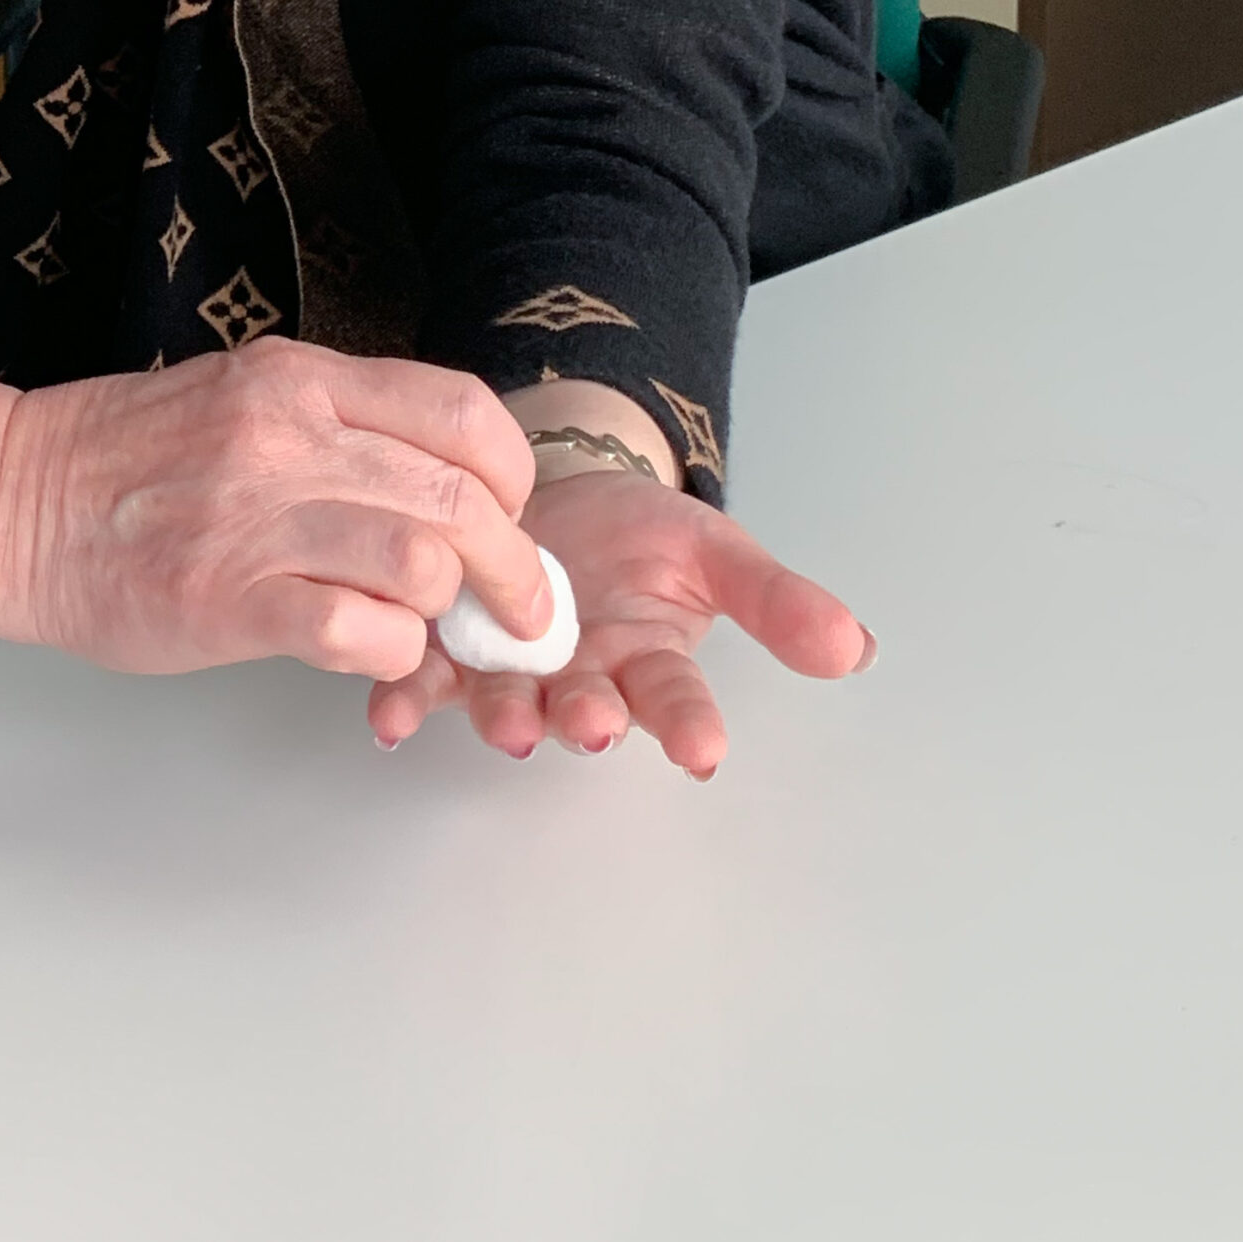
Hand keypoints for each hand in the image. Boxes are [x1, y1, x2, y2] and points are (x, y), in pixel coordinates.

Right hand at [0, 338, 549, 683]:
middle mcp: (288, 437)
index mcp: (299, 380)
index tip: (508, 516)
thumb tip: (441, 485)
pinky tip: (370, 654)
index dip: (511, 477)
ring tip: (439, 634)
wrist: (14, 502)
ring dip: (452, 612)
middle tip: (519, 610)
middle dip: (513, 567)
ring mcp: (258, 519)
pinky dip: (389, 654)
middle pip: (462, 496)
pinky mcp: (228, 600)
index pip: (463, 412)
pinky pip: (357, 631)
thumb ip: (338, 428)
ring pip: (423, 560)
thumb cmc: (124, 459)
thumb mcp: (243, 397)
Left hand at [365, 466, 872, 777]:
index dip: (690, 726)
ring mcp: (511, 665)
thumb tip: (854, 645)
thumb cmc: (643, 535)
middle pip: (585, 708)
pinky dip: (405, 698)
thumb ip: (777, 600)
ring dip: (504, 714)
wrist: (566, 491)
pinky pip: (424, 677)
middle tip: (593, 723)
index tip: (705, 750)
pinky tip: (389, 715)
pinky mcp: (448, 643)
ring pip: (507, 700)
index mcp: (647, 660)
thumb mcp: (718, 550)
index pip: (678, 699)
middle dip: (588, 719)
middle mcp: (579, 677)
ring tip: (507, 723)